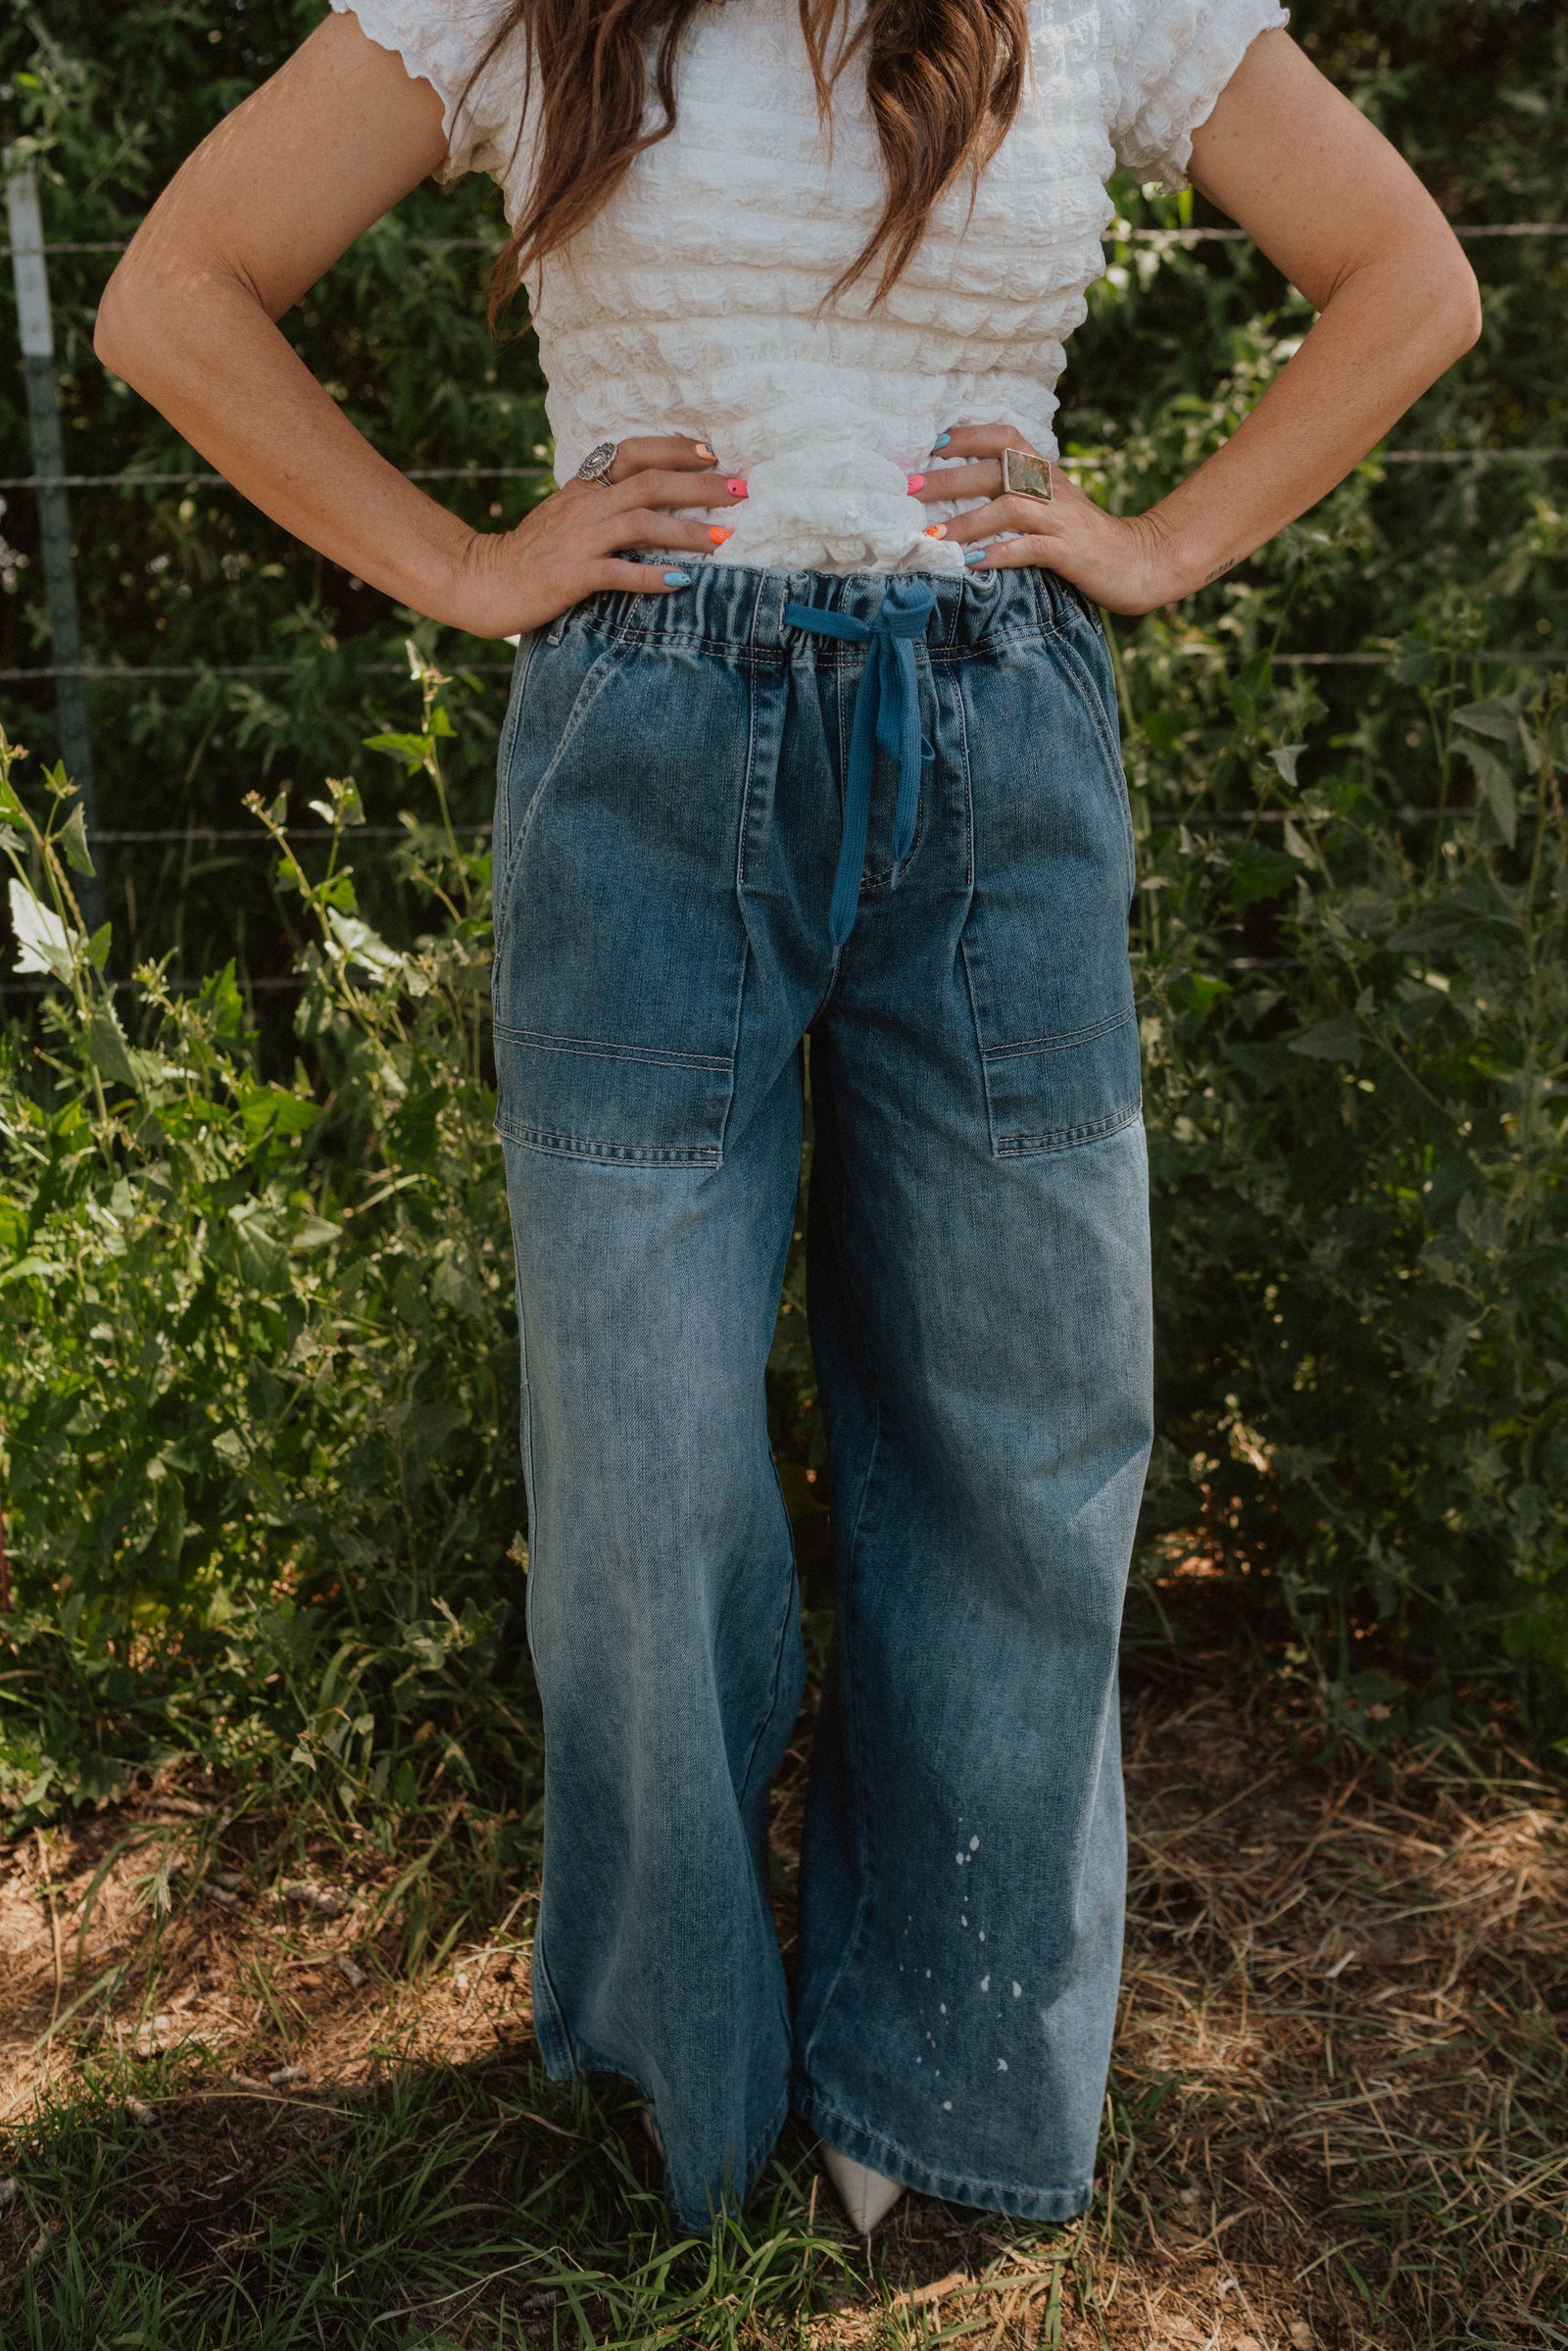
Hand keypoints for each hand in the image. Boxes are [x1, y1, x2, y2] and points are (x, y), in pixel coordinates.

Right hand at [445, 436, 745, 637]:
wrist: (482, 580)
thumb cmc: (533, 553)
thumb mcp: (567, 515)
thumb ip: (604, 501)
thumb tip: (652, 496)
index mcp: (584, 486)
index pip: (634, 452)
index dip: (676, 449)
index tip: (714, 454)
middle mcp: (584, 505)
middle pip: (651, 483)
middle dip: (701, 485)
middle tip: (741, 491)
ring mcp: (578, 539)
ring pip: (642, 523)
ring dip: (688, 530)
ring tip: (725, 540)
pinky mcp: (571, 576)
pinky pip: (619, 572)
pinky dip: (653, 576)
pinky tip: (682, 582)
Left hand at [912, 424, 1186, 615]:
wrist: (1140, 562)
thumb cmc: (1085, 539)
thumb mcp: (1052, 506)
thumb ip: (1018, 494)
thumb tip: (965, 493)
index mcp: (1046, 471)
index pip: (1005, 438)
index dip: (968, 437)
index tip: (931, 446)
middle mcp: (1052, 487)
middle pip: (995, 470)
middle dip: (948, 479)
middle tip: (909, 488)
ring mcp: (1061, 518)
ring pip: (1008, 507)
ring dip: (965, 522)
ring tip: (930, 537)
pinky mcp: (1069, 551)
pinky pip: (1028, 548)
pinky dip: (997, 554)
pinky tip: (970, 564)